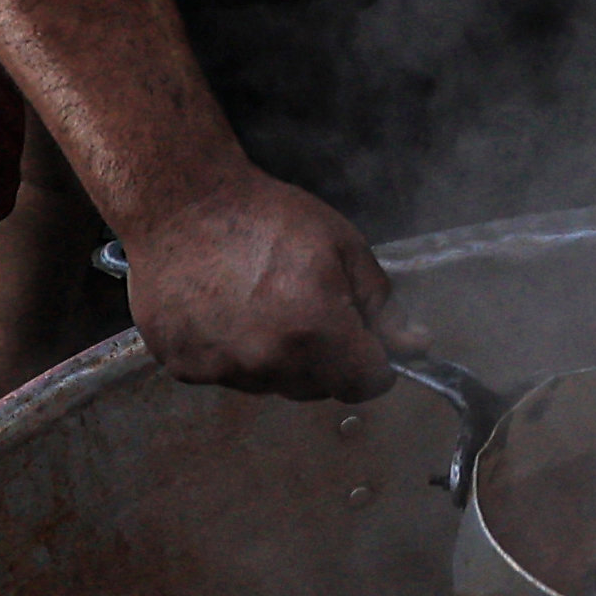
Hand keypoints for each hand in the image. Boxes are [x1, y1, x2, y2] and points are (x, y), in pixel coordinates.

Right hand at [118, 167, 395, 401]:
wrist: (182, 207)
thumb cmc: (265, 218)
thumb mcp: (345, 247)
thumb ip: (382, 305)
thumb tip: (414, 344)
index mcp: (316, 332)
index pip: (365, 384)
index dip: (376, 365)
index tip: (371, 346)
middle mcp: (267, 362)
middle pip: (319, 388)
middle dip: (329, 358)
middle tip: (312, 308)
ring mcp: (222, 369)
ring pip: (274, 384)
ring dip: (281, 359)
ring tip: (265, 305)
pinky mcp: (185, 368)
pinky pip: (230, 375)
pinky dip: (237, 354)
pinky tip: (230, 312)